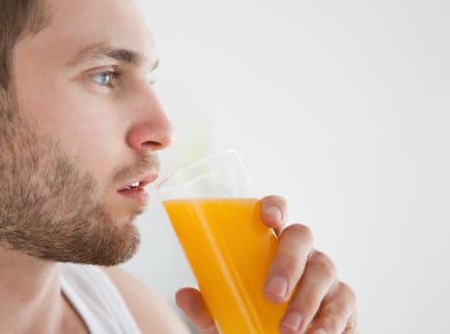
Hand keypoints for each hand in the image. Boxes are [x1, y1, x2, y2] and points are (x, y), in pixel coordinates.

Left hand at [175, 196, 357, 333]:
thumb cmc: (252, 318)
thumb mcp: (225, 314)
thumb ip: (207, 307)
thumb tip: (183, 295)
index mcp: (270, 245)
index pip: (275, 212)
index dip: (274, 206)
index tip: (268, 218)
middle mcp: (301, 252)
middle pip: (301, 238)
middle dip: (288, 263)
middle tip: (272, 295)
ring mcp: (325, 275)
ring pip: (324, 271)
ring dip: (307, 301)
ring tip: (288, 329)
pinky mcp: (344, 303)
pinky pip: (344, 305)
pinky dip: (331, 322)